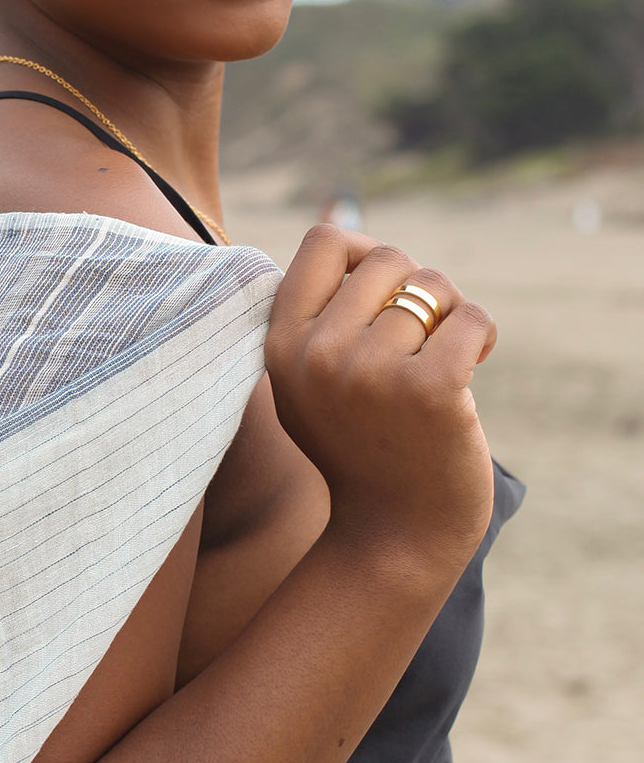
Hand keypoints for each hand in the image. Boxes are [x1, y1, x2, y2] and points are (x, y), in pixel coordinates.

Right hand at [265, 224, 496, 566]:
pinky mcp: (429, 390)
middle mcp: (318, 354)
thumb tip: (339, 231)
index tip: (381, 290)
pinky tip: (473, 363)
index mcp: (282, 345)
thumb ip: (310, 318)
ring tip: (443, 357)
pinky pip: (471, 317)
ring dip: (450, 317)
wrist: (393, 532)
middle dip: (415, 287)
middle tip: (421, 331)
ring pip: (434, 287)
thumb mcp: (305, 383)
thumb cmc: (355, 446)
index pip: (323, 241)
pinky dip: (480, 334)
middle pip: (388, 258)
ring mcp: (370, 372)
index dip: (362, 251)